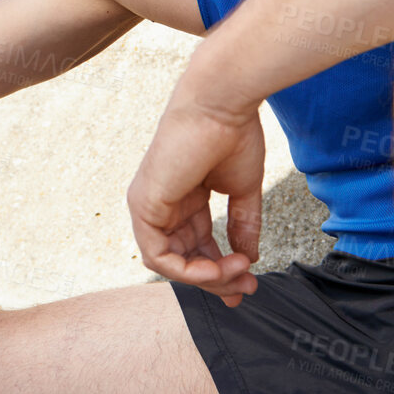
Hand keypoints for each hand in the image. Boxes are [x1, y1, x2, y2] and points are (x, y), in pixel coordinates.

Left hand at [127, 95, 265, 307]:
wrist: (221, 105)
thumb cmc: (232, 134)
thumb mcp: (241, 190)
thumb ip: (242, 225)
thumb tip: (249, 257)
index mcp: (182, 198)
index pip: (194, 246)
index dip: (219, 270)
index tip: (247, 283)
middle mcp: (161, 204)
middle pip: (183, 259)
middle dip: (217, 280)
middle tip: (246, 288)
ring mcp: (149, 205)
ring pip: (170, 264)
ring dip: (207, 278)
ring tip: (238, 272)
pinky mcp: (144, 205)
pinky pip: (158, 256)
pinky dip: (188, 271)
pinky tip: (217, 270)